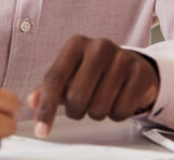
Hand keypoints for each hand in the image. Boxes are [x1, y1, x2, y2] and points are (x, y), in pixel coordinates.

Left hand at [29, 35, 158, 136]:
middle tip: (81, 106)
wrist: (132, 64)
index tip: (41, 129)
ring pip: (99, 107)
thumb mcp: (70, 73)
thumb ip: (50, 88)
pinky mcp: (140, 73)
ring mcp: (122, 58)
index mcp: (76, 44)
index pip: (54, 79)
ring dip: (97, 113)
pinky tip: (118, 101)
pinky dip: (116, 114)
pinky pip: (122, 110)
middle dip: (76, 110)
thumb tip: (33, 100)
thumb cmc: (95, 71)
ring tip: (100, 101)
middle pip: (76, 96)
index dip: (46, 107)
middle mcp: (99, 47)